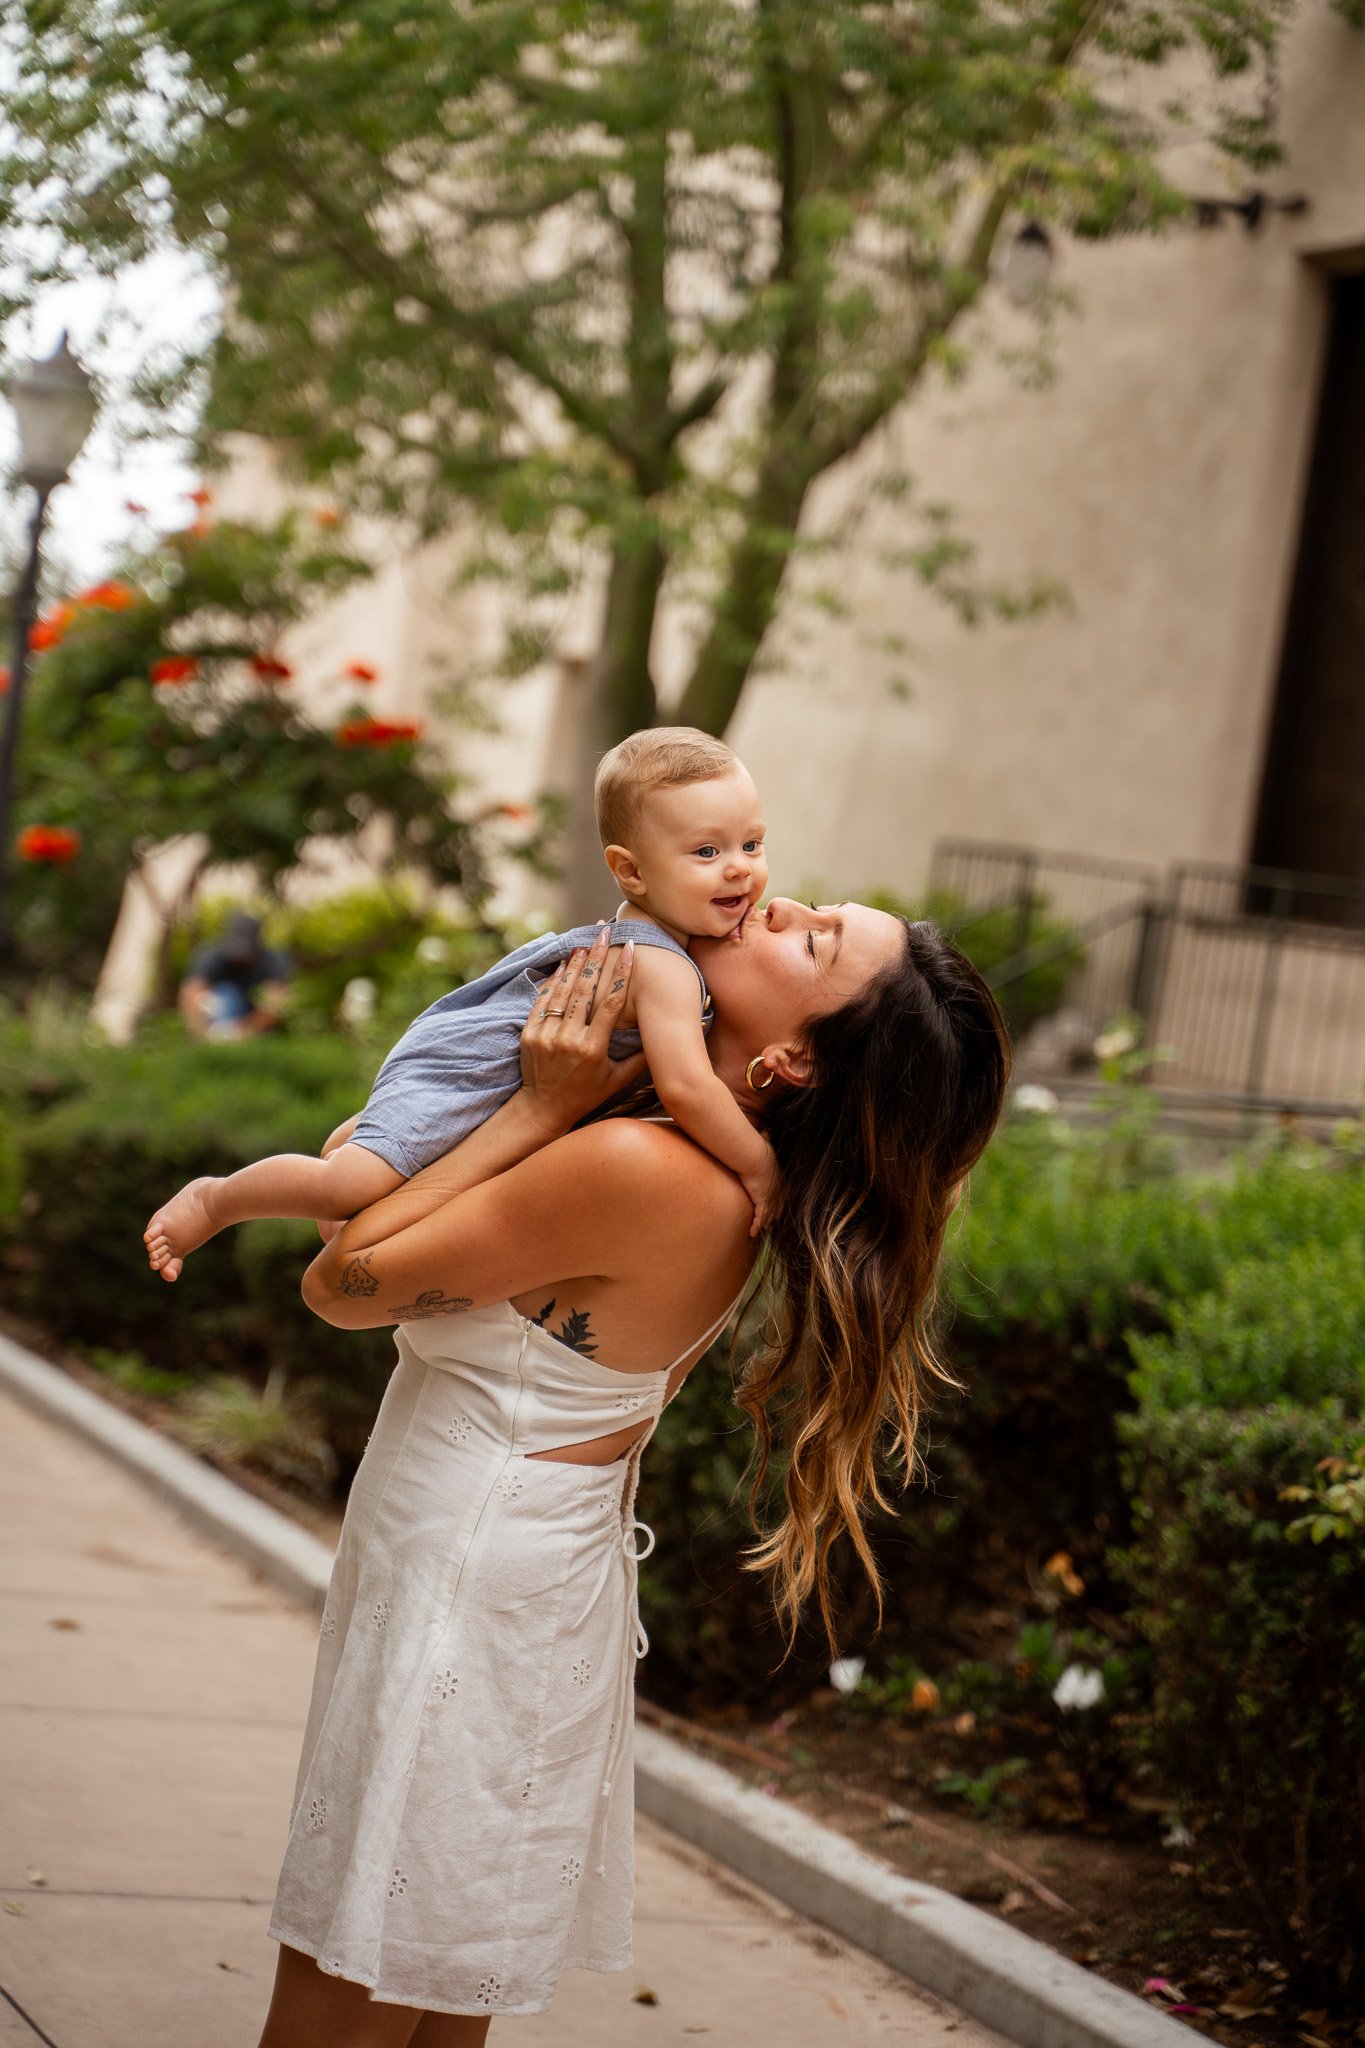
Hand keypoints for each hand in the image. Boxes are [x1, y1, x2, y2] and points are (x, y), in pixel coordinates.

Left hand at [517, 927, 644, 1134]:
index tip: (630, 952)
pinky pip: (542, 1001)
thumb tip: (664, 1039)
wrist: (543, 1108)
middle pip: (584, 991)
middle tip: (604, 933)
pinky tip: (563, 965)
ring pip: (562, 992)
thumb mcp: (616, 1080)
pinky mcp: (529, 1034)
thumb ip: (640, 1059)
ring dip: (575, 964)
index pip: (610, 1004)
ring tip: (586, 942)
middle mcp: (568, 1039)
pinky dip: (553, 981)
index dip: (621, 975)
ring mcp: (546, 1036)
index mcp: (593, 1049)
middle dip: (596, 958)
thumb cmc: (586, 1094)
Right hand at [741, 1139, 779, 1238]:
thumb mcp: (766, 1145)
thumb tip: (766, 1129)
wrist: (756, 1157)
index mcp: (780, 1178)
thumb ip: (767, 1139)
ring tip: (764, 1229)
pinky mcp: (762, 1202)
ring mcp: (771, 1197)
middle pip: (780, 1206)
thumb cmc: (759, 1150)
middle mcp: (778, 1190)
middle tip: (774, 1221)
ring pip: (770, 1214)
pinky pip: (760, 1218)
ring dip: (767, 1222)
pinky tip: (753, 1232)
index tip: (778, 1204)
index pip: (782, 1192)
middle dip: (777, 1214)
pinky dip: (756, 1226)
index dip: (781, 1199)